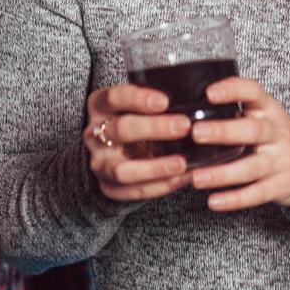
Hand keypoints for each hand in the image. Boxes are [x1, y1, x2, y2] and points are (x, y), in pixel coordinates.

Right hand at [84, 84, 192, 201]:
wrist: (112, 153)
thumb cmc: (135, 120)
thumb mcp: (136, 106)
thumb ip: (157, 103)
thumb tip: (195, 99)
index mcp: (100, 106)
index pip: (115, 97)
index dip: (138, 99)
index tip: (164, 101)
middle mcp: (94, 134)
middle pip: (121, 130)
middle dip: (154, 128)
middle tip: (184, 126)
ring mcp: (99, 164)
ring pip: (123, 170)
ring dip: (155, 167)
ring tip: (182, 163)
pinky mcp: (109, 188)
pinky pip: (135, 191)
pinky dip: (162, 186)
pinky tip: (184, 178)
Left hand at [186, 76, 289, 210]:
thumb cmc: (276, 137)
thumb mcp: (265, 117)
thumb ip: (238, 111)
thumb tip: (190, 108)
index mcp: (270, 111)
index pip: (254, 93)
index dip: (233, 90)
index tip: (209, 93)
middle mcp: (277, 133)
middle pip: (253, 131)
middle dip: (224, 132)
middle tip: (196, 133)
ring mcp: (281, 161)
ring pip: (251, 167)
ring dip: (222, 173)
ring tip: (197, 177)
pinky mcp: (282, 186)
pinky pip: (257, 194)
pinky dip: (235, 199)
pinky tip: (214, 202)